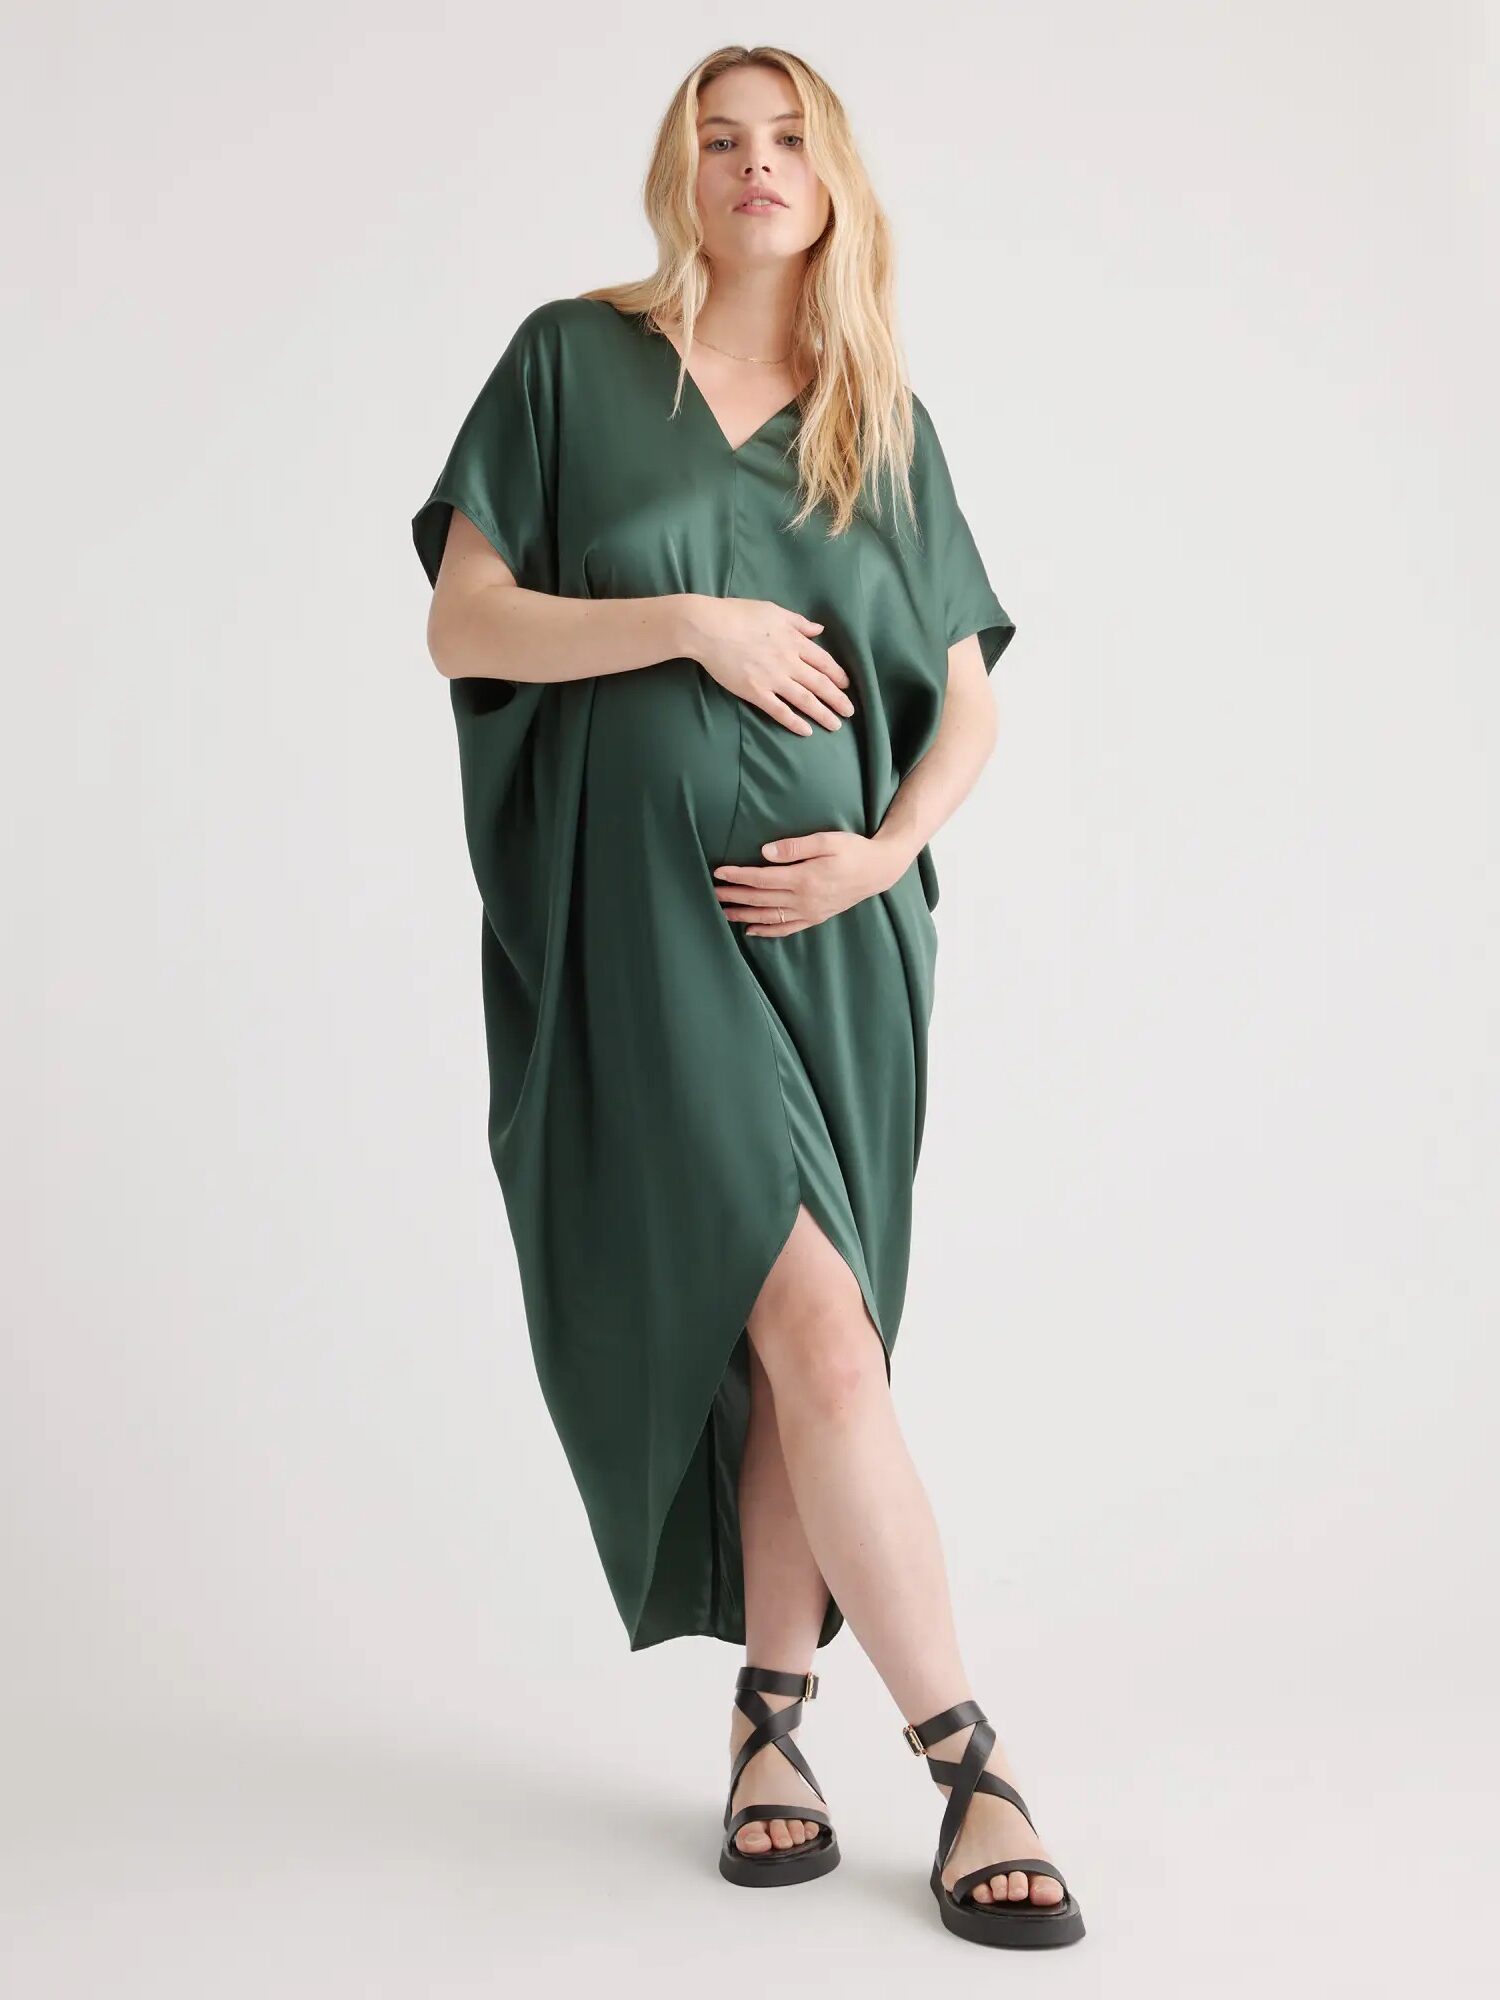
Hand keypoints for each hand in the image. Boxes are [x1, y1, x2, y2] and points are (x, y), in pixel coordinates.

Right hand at [681, 596, 854, 734]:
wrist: (708, 628)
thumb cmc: (738, 614)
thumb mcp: (773, 611)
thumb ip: (798, 622)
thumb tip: (819, 629)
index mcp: (794, 641)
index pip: (824, 661)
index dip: (838, 675)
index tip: (846, 685)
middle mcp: (788, 662)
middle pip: (820, 684)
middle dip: (837, 699)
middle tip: (850, 711)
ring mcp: (773, 679)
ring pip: (805, 700)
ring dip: (823, 714)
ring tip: (836, 725)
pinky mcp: (755, 692)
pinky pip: (780, 711)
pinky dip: (795, 722)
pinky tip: (806, 731)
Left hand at [713, 830, 905, 936]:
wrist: (879, 870)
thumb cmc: (853, 850)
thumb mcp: (826, 840)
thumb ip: (794, 847)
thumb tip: (764, 852)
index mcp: (804, 879)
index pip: (761, 879)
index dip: (738, 876)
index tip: (719, 872)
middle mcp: (804, 899)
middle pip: (760, 899)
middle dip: (734, 896)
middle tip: (713, 893)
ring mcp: (810, 912)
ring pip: (769, 917)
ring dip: (744, 915)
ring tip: (724, 913)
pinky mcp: (816, 917)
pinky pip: (787, 928)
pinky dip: (767, 931)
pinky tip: (751, 930)